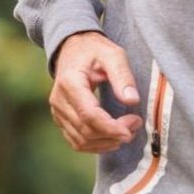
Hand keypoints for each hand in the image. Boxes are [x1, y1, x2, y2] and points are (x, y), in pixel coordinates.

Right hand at [50, 30, 142, 153]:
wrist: (72, 49)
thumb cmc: (93, 50)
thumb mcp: (113, 54)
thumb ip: (122, 75)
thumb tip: (132, 100)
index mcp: (70, 83)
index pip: (89, 115)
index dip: (110, 128)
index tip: (130, 129)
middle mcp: (59, 100)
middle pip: (86, 130)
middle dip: (113, 134)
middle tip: (135, 124)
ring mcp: (57, 112)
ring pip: (81, 140)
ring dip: (106, 142)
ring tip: (128, 131)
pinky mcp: (61, 119)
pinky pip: (76, 141)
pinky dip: (96, 145)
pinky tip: (113, 138)